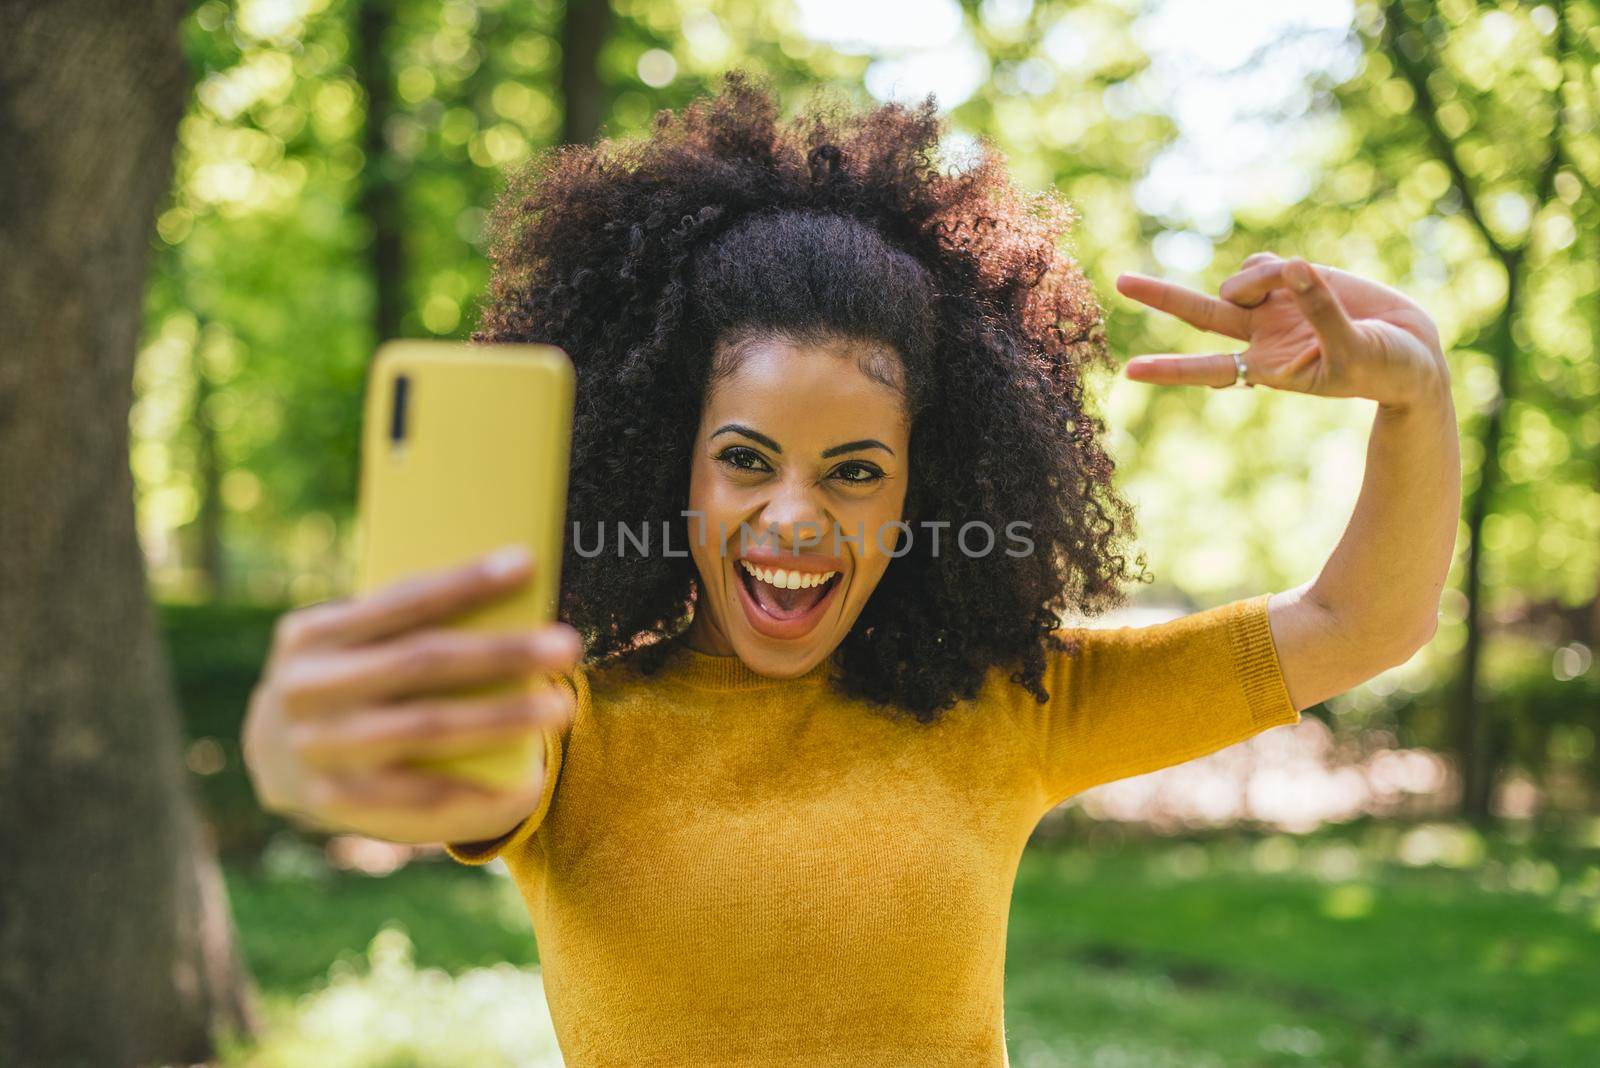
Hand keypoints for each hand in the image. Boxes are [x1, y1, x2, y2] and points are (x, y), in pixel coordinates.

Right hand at [241, 546, 581, 844]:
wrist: (276, 754)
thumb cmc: (348, 676)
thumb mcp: (353, 641)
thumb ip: (407, 622)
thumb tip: (508, 593)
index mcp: (312, 633)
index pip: (402, 600)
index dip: (466, 582)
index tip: (527, 563)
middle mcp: (308, 688)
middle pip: (422, 662)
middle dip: (502, 651)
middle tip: (568, 644)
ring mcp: (318, 747)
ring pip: (426, 727)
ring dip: (501, 717)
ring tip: (561, 705)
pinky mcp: (335, 800)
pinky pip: (415, 797)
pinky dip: (473, 788)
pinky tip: (524, 781)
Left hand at [1115, 253, 1447, 409]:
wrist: (1411, 350)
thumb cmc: (1383, 368)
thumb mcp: (1352, 349)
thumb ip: (1319, 310)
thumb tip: (1290, 268)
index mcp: (1267, 369)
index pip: (1208, 369)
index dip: (1170, 369)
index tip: (1130, 371)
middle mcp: (1259, 338)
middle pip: (1200, 314)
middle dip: (1161, 297)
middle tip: (1121, 281)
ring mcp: (1272, 308)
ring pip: (1242, 277)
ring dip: (1265, 274)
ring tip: (1302, 282)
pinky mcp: (1291, 280)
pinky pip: (1264, 261)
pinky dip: (1277, 264)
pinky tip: (1301, 276)